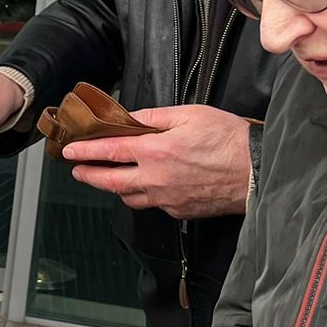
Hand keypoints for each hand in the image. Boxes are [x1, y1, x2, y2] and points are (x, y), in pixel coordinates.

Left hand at [62, 104, 252, 219]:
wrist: (257, 171)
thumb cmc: (228, 139)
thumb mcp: (189, 115)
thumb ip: (154, 118)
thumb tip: (131, 119)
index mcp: (155, 152)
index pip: (108, 152)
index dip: (85, 151)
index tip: (69, 151)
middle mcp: (156, 179)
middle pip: (110, 182)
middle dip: (89, 175)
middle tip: (77, 170)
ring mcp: (167, 199)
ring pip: (129, 198)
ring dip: (114, 188)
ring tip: (106, 179)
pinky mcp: (180, 211)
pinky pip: (152, 205)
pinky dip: (142, 196)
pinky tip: (144, 187)